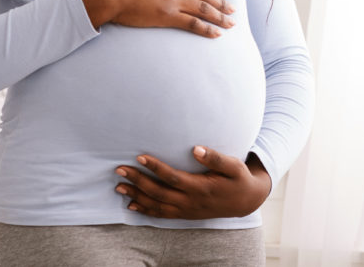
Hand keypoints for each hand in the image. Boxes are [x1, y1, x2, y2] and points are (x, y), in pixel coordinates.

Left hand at [114, 147, 271, 218]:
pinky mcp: (185, 214)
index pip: (172, 178)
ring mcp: (187, 210)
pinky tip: (132, 205)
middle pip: (159, 192)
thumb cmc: (238, 179)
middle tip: (120, 170)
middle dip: (138, 181)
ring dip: (136, 196)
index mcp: (201, 188)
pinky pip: (162, 215)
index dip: (155, 167)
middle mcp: (191, 201)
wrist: (245, 201)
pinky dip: (145, 210)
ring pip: (157, 205)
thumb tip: (197, 149)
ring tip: (118, 186)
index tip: (140, 157)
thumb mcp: (234, 166)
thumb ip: (216, 158)